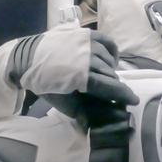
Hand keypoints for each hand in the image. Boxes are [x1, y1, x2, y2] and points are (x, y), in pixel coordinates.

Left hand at [4, 29, 138, 108]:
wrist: (27, 58)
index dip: (124, 95)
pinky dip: (111, 51)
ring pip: (109, 60)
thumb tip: (93, 128)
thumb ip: (81, 113)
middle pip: (110, 75)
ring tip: (103, 77)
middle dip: (112, 86)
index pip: (111, 87)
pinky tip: (109, 59)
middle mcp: (88, 58)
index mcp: (82, 77)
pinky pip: (107, 42)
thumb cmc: (45, 84)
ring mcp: (86, 44)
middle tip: (110, 93)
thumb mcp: (62, 103)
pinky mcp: (84, 34)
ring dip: (109, 71)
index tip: (133, 100)